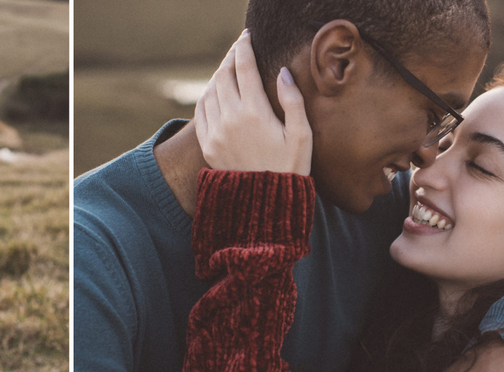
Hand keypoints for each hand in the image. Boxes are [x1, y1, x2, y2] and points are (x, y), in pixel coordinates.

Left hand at [195, 29, 311, 174]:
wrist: (264, 204)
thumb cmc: (290, 169)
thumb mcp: (302, 135)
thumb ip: (293, 101)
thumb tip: (282, 72)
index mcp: (255, 112)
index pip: (244, 68)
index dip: (244, 47)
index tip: (247, 36)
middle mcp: (230, 119)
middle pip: (224, 75)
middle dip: (230, 58)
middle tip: (239, 50)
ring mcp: (215, 132)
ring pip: (210, 90)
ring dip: (219, 75)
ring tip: (229, 69)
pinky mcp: (207, 144)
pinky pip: (201, 110)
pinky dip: (207, 94)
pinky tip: (216, 92)